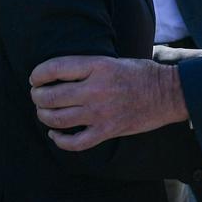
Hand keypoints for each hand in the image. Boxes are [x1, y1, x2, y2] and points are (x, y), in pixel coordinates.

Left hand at [30, 56, 187, 151]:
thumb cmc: (140, 73)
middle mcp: (96, 89)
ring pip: (58, 119)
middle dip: (37, 96)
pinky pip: (75, 142)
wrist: (167, 93)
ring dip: (44, 116)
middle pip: (52, 96)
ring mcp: (101, 113)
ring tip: (43, 112)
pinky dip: (60, 141)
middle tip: (36, 95)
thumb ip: (87, 67)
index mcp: (98, 66)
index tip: (34, 78)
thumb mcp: (112, 60)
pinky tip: (55, 135)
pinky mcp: (107, 131)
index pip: (56, 68)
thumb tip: (59, 73)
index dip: (38, 74)